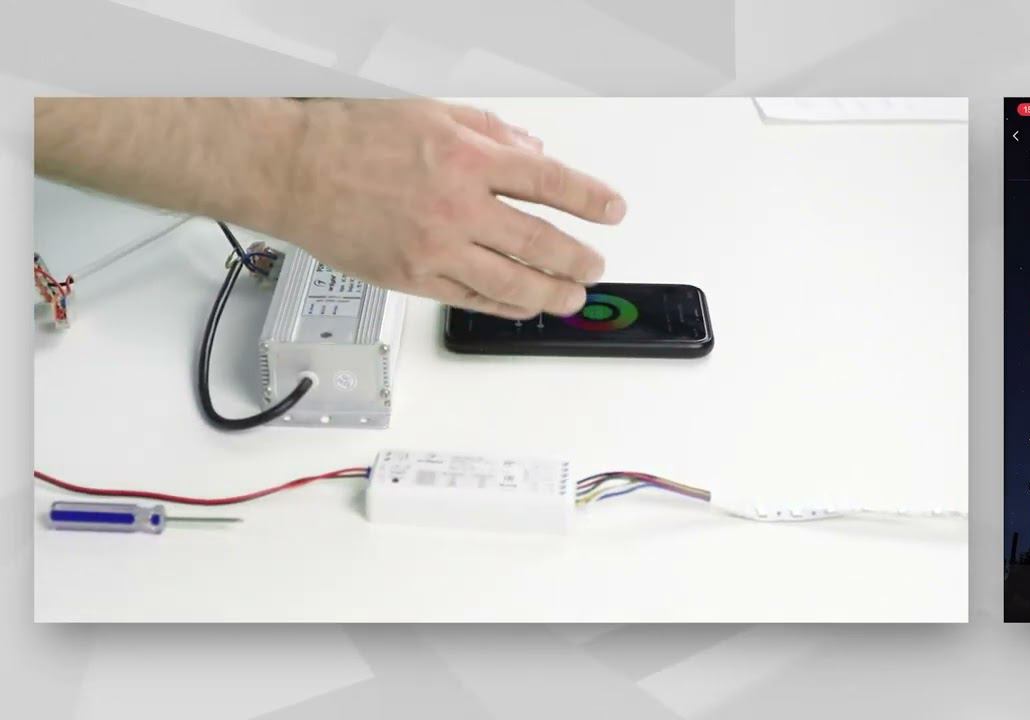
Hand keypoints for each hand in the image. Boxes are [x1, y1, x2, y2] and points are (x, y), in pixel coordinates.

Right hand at [275, 99, 625, 317]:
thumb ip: (489, 131)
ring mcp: (435, 249)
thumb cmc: (351, 135)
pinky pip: (470, 299)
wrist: (292, 170)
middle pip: (539, 242)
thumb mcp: (430, 111)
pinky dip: (503, 306)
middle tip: (596, 265)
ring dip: (550, 293)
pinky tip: (521, 306)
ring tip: (571, 296)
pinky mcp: (413, 279)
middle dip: (578, 258)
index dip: (589, 199)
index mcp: (466, 159)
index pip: (548, 182)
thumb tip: (533, 152)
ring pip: (511, 283)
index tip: (613, 210)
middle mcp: (456, 207)